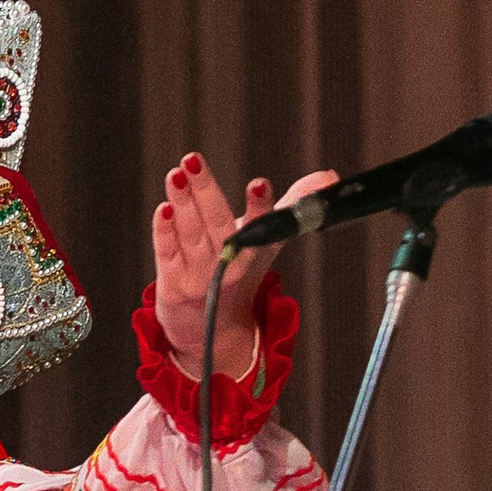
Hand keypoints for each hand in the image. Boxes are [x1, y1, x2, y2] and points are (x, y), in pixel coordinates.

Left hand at [153, 154, 338, 379]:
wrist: (210, 330)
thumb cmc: (239, 271)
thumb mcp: (270, 240)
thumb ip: (295, 204)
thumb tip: (328, 176)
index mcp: (256, 251)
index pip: (261, 225)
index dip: (259, 205)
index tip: (258, 184)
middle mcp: (229, 265)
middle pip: (218, 223)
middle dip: (205, 190)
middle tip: (192, 160)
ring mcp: (200, 276)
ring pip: (190, 234)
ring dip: (182, 202)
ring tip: (175, 173)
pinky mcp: (173, 285)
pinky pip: (168, 253)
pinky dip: (164, 231)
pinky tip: (163, 208)